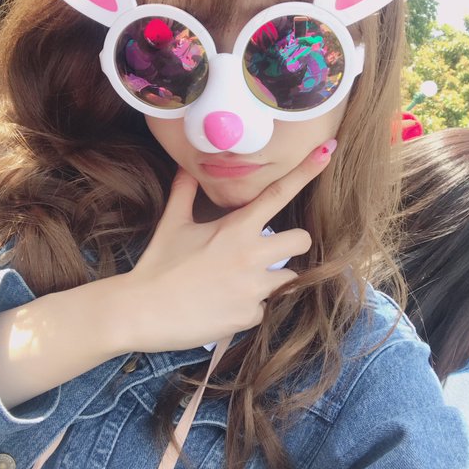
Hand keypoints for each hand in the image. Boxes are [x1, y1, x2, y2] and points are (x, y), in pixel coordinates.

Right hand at [113, 143, 334, 352]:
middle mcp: (252, 256)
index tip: (327, 152)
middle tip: (266, 250)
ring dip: (269, 279)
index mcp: (236, 228)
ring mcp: (254, 289)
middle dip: (291, 243)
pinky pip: (262, 309)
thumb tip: (184, 167)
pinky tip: (222, 307)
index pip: (278, 194)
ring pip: (286, 278)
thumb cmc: (157, 264)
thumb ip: (184, 192)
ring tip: (235, 283)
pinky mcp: (249, 317)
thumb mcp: (172, 223)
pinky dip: (248, 308)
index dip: (305, 172)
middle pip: (301, 240)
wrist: (141, 311)